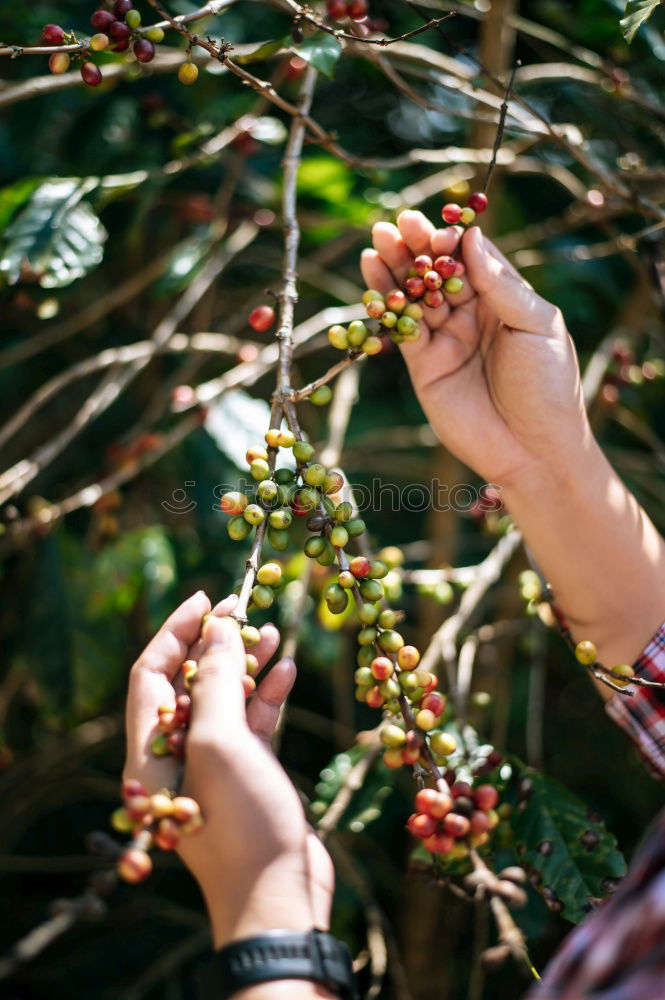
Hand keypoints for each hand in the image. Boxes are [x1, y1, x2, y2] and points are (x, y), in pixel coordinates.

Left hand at [124, 591, 333, 946]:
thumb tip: (220, 630)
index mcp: (151, 750)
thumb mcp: (221, 743)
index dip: (176, 632)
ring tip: (274, 634)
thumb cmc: (241, 823)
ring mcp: (214, 766)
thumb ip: (217, 683)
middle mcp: (176, 755)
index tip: (207, 599)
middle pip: (189, 683)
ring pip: (225, 700)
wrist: (278, 898)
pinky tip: (288, 672)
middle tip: (245, 609)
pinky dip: (268, 695)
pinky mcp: (248, 775)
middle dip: (216, 644)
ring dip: (247, 665)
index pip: (151, 675)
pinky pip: (252, 722)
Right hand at [361, 211, 590, 486]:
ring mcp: (447, 338)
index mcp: (505, 299)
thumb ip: (502, 284)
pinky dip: (386, 302)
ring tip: (378, 239)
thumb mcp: (537, 325)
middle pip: (439, 270)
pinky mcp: (423, 364)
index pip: (473, 257)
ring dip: (396, 267)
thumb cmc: (548, 386)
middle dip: (418, 246)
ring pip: (416, 294)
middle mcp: (473, 314)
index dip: (453, 239)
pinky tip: (373, 274)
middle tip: (398, 223)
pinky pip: (401, 327)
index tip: (439, 228)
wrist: (532, 449)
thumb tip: (472, 236)